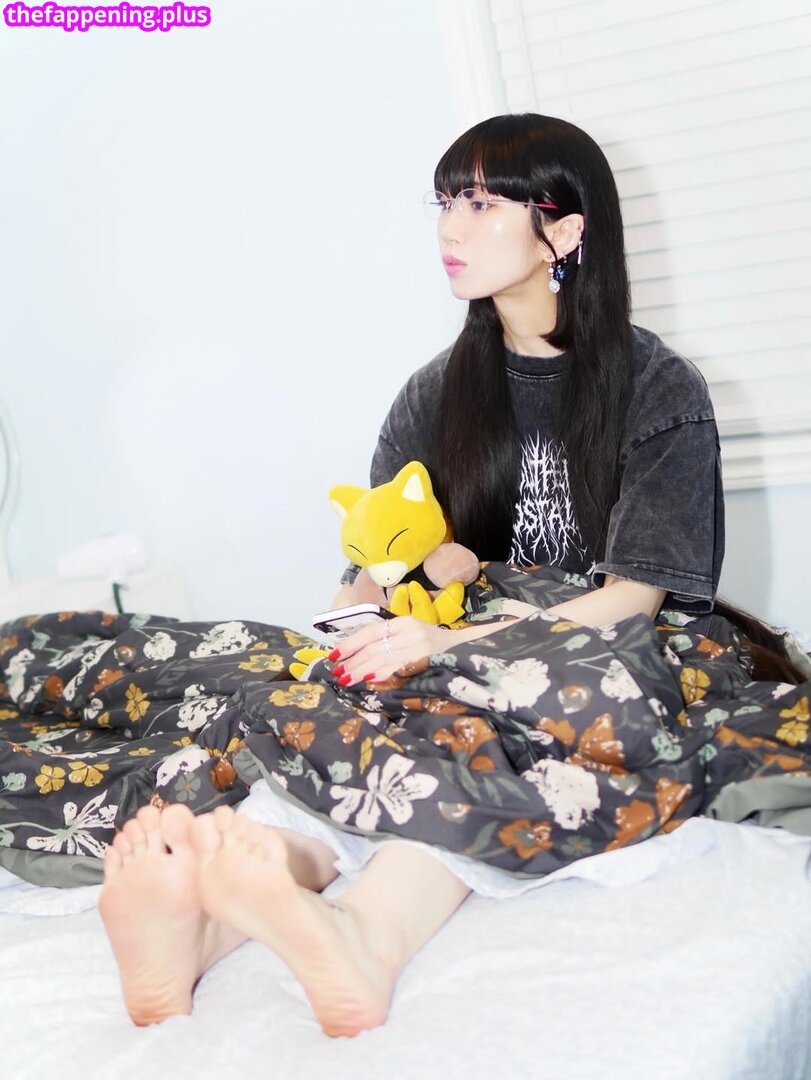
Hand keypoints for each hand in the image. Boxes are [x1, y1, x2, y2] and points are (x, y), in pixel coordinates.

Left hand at [330, 616, 456, 686]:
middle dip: (352, 661)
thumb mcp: (410, 633)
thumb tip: (354, 655)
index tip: (334, 655)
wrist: (466, 648)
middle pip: (374, 648)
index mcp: (404, 622)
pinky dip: (380, 676)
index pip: (371, 632)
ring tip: (346, 680)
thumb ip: (388, 640)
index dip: (350, 643)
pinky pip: (397, 671)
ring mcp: (420, 648)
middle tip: (337, 672)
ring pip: (382, 660)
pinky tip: (368, 681)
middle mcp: (411, 632)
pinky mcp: (426, 663)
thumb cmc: (433, 643)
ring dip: (361, 671)